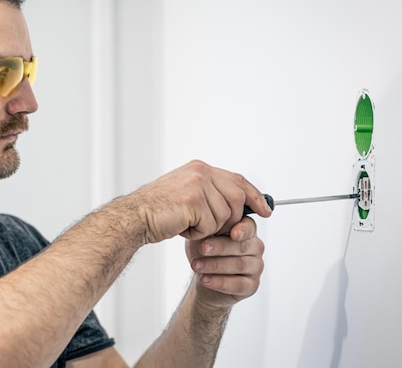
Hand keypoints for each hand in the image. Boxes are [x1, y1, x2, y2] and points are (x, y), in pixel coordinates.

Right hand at [130, 160, 271, 243]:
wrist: (136, 217)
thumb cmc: (159, 211)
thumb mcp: (188, 194)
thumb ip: (211, 193)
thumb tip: (241, 206)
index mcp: (200, 168)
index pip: (237, 179)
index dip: (255, 195)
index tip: (266, 211)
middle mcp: (200, 172)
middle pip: (237, 199)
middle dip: (231, 219)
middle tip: (213, 228)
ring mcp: (197, 185)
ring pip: (225, 215)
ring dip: (210, 228)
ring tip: (188, 225)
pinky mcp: (193, 202)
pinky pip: (211, 226)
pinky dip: (198, 234)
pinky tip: (182, 228)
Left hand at [185, 216, 264, 307]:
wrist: (202, 278)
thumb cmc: (204, 252)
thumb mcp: (201, 235)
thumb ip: (207, 225)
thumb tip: (205, 216)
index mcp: (246, 230)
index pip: (249, 226)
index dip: (242, 229)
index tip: (232, 233)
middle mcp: (255, 247)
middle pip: (242, 246)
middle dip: (220, 247)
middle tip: (202, 248)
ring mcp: (255, 267)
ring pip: (240, 264)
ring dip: (216, 265)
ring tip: (197, 265)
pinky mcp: (251, 286)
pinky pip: (238, 284)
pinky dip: (220, 282)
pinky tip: (205, 279)